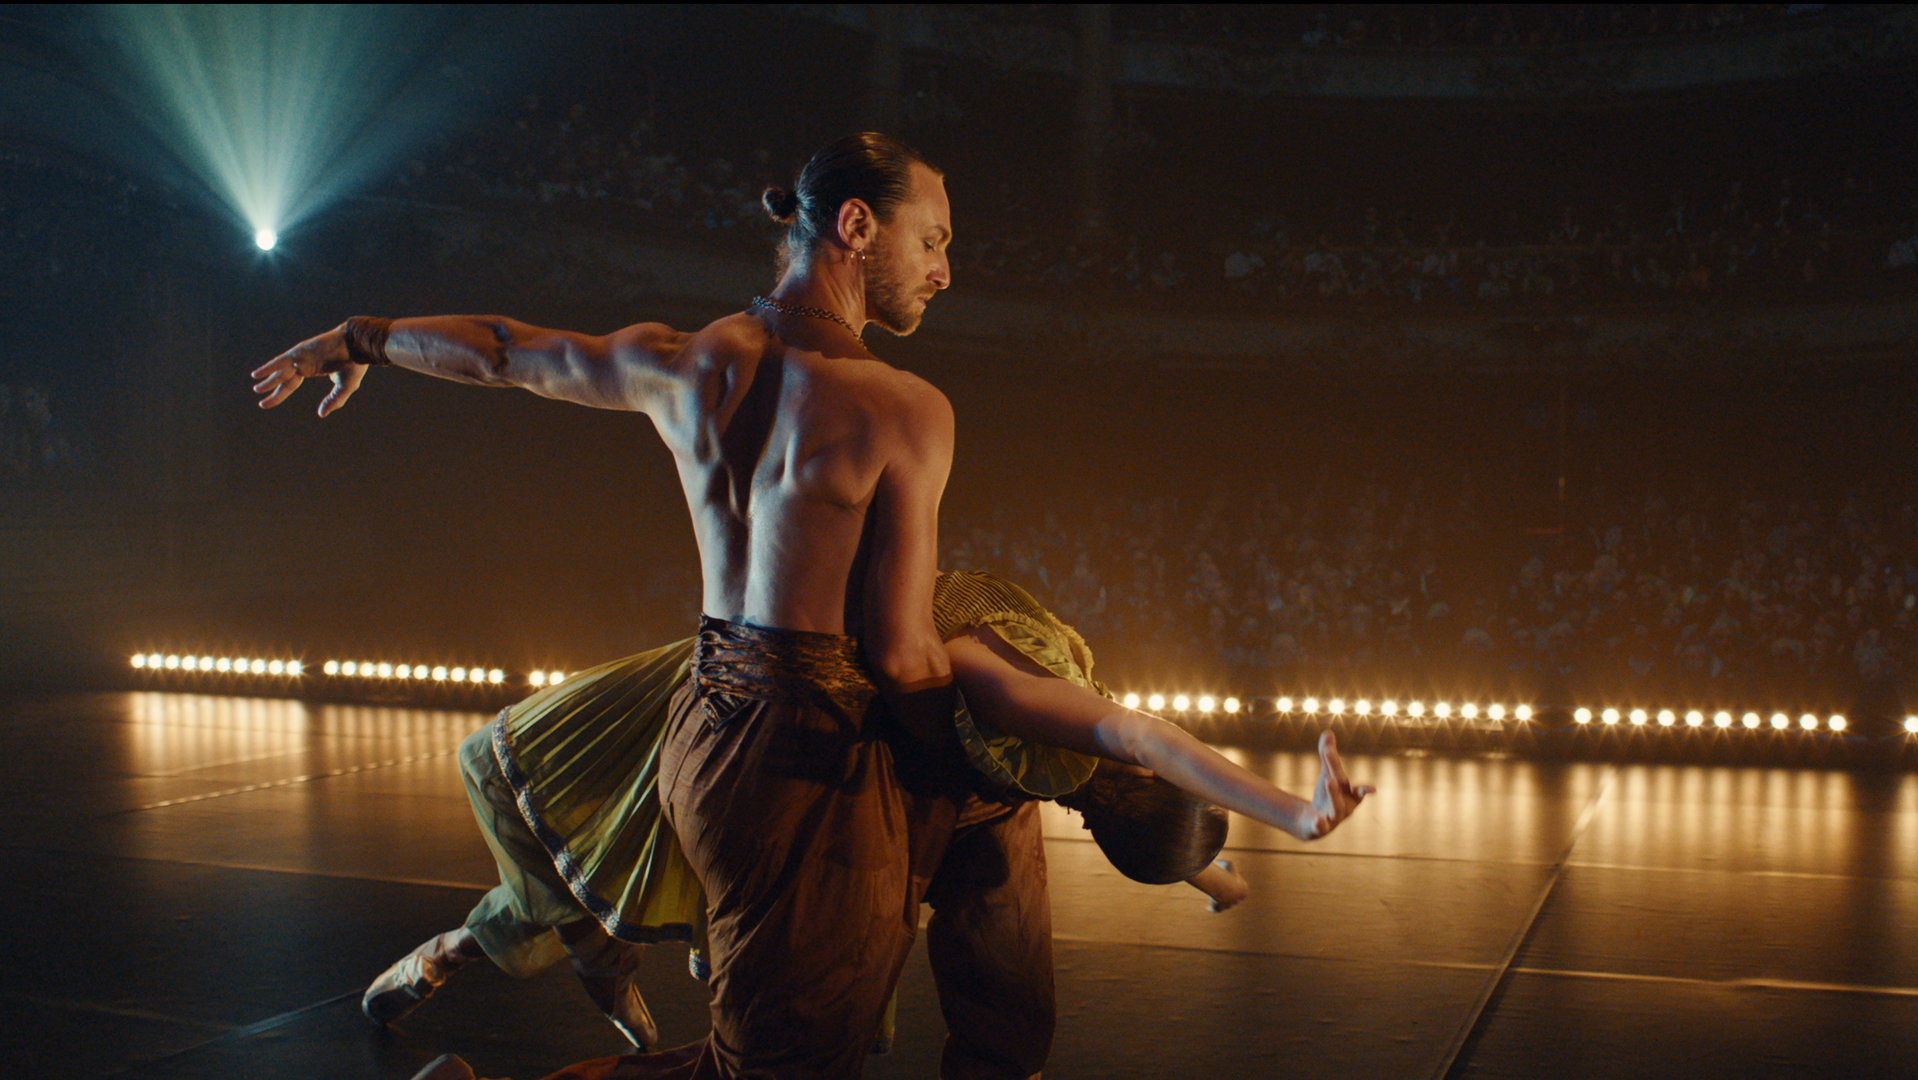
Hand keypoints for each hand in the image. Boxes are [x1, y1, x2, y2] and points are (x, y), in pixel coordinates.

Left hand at [251, 325, 367, 415]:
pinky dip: (268, 367)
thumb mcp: (345, 387)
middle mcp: (303, 363)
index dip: (280, 394)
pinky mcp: (300, 352)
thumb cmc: (355, 364)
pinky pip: (280, 361)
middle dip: (271, 389)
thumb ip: (333, 400)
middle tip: (259, 399)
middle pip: (282, 380)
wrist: (358, 345)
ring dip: (267, 380)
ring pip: (279, 371)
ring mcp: (301, 357)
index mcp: (311, 370)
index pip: (290, 385)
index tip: (270, 402)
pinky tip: (257, 374)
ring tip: (256, 387)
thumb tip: (321, 414)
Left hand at [1303, 731, 1373, 838]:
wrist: (1313, 823)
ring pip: (1334, 811)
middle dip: (1338, 787)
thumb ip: (1328, 755)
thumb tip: (1328, 731)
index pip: (1356, 790)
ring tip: (1327, 783)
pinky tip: (1317, 820)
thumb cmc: (1327, 795)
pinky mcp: (1318, 828)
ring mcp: (1331, 819)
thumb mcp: (1327, 774)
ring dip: (1332, 798)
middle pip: (1342, 797)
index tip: (1372, 789)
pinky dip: (1319, 824)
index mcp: (1349, 796)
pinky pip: (1320, 828)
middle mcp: (1344, 808)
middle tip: (1331, 778)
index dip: (1364, 790)